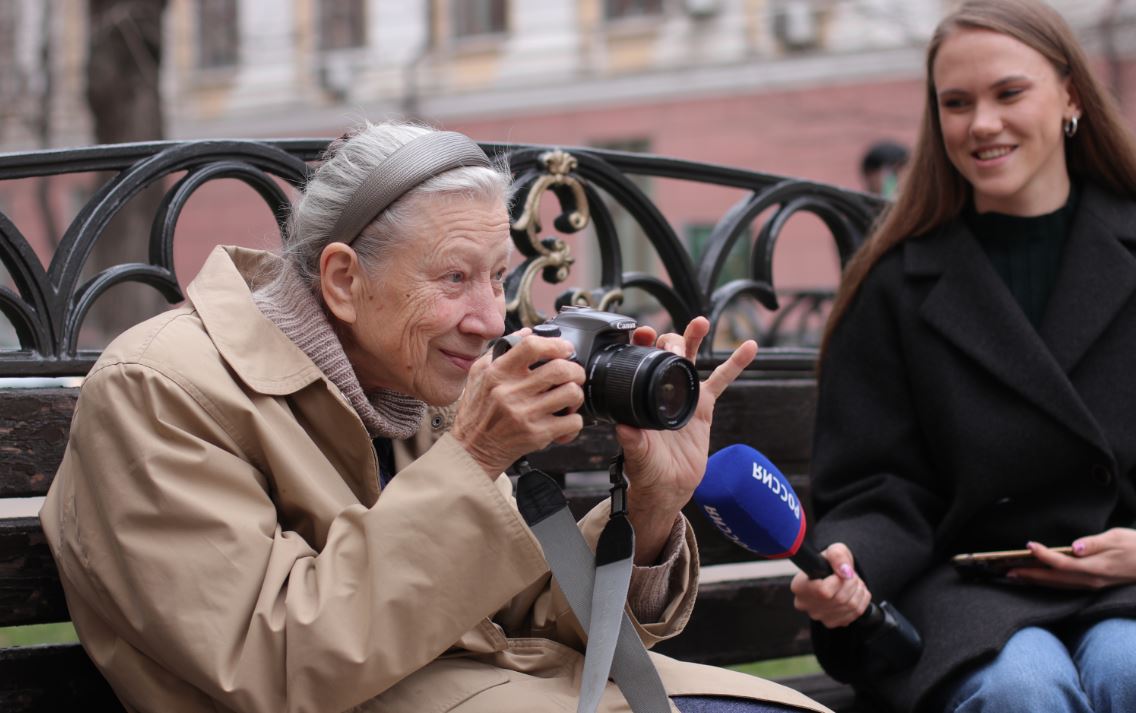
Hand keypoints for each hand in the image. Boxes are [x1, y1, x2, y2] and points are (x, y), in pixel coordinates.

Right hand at [451, 329, 585, 476]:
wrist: (472, 450)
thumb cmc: (476, 411)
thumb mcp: (478, 375)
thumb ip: (501, 351)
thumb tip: (528, 332)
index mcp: (497, 373)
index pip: (531, 346)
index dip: (555, 343)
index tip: (565, 348)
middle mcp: (511, 392)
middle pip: (560, 369)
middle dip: (575, 370)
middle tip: (574, 374)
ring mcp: (525, 415)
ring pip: (571, 394)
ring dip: (577, 394)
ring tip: (569, 397)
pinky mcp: (537, 435)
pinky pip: (572, 422)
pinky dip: (575, 420)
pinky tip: (565, 420)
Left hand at [619, 317, 756, 564]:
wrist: (669, 488)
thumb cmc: (648, 472)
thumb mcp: (638, 458)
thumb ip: (633, 443)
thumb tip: (624, 428)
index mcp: (640, 397)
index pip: (639, 362)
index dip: (641, 344)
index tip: (643, 334)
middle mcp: (659, 390)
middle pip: (665, 353)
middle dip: (670, 341)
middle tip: (674, 346)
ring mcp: (683, 395)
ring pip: (692, 359)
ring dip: (695, 338)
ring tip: (701, 322)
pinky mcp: (704, 406)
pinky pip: (722, 380)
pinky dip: (736, 364)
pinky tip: (750, 347)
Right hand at [790, 543, 871, 627]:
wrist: (832, 574)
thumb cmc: (829, 562)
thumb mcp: (833, 550)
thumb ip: (837, 556)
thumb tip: (845, 572)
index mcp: (799, 586)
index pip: (824, 591)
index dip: (838, 580)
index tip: (840, 572)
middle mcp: (806, 604)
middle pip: (840, 599)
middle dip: (852, 583)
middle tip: (851, 575)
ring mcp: (819, 616)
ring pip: (850, 607)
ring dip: (859, 591)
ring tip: (854, 582)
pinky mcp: (833, 622)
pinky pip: (856, 614)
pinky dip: (862, 601)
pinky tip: (855, 592)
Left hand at [1007, 529, 1135, 588]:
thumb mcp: (1117, 537)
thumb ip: (1094, 543)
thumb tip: (1075, 547)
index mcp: (1097, 567)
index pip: (1064, 563)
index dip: (1044, 556)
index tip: (1029, 546)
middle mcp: (1092, 580)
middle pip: (1055, 579)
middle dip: (1030, 575)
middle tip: (1007, 571)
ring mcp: (1093, 585)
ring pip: (1059, 585)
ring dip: (1036, 581)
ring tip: (1016, 576)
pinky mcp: (1094, 585)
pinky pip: (1067, 586)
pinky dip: (1050, 583)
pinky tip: (1038, 579)